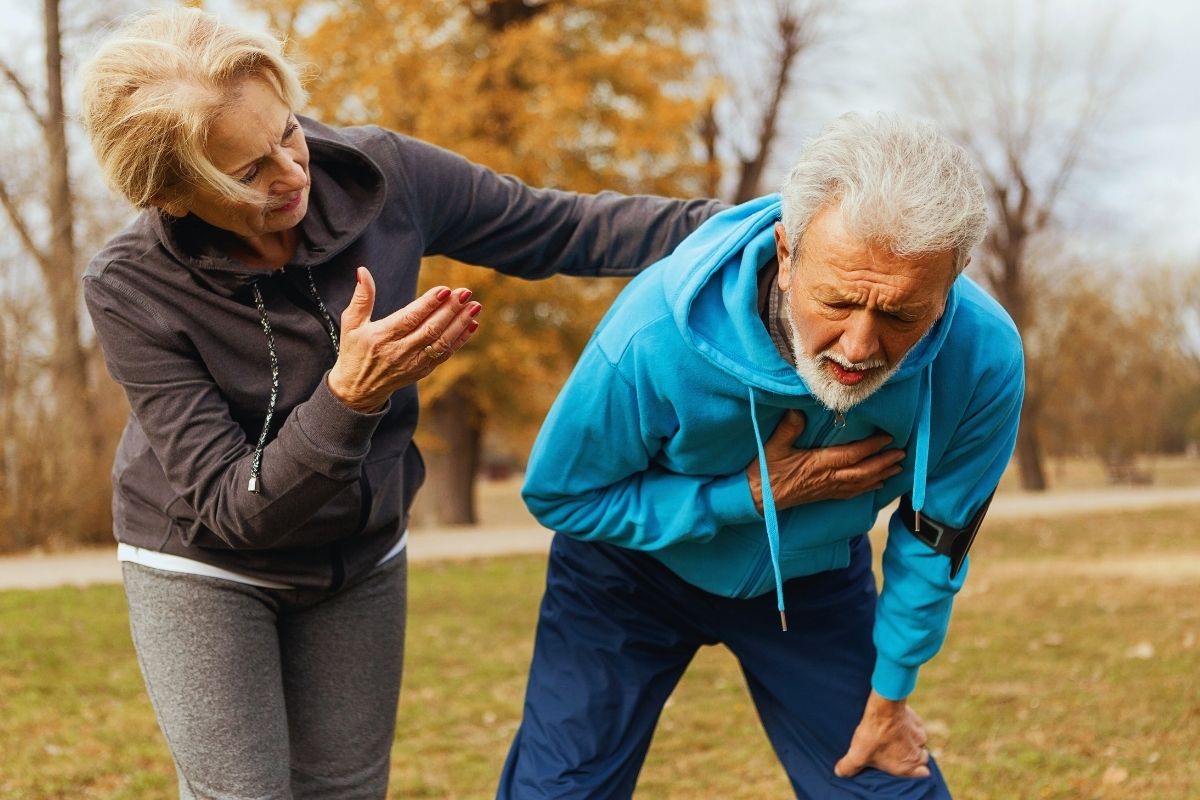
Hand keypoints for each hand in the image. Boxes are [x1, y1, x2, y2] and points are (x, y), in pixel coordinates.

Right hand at [327, 267, 481, 411]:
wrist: (358, 390)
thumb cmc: (354, 351)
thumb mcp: (351, 324)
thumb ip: (361, 298)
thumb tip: (362, 271)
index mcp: (381, 337)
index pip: (409, 319)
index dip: (428, 305)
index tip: (445, 290)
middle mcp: (399, 351)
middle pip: (430, 330)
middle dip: (450, 310)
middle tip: (465, 293)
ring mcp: (413, 363)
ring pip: (441, 342)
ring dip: (460, 324)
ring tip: (474, 306)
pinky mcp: (423, 371)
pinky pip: (445, 354)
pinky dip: (460, 340)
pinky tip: (472, 324)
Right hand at [744, 410, 903, 513]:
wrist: (757, 499)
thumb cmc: (765, 472)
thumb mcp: (773, 446)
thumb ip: (788, 429)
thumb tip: (799, 410)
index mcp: (818, 464)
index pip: (851, 455)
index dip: (871, 447)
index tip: (888, 437)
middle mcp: (827, 478)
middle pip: (863, 471)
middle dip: (884, 462)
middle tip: (902, 453)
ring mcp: (827, 489)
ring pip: (861, 483)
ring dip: (881, 475)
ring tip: (897, 467)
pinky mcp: (824, 496)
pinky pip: (852, 493)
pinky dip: (868, 488)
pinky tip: (878, 484)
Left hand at [834, 691, 930, 778]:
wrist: (884, 707)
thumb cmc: (873, 734)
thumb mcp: (857, 754)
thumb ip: (849, 767)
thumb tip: (840, 772)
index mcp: (907, 766)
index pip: (922, 774)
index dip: (916, 771)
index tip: (905, 766)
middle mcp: (918, 753)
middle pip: (922, 759)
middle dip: (912, 756)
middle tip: (897, 751)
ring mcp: (920, 737)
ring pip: (919, 743)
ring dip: (910, 741)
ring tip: (893, 736)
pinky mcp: (918, 722)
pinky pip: (917, 728)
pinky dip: (909, 727)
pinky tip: (896, 723)